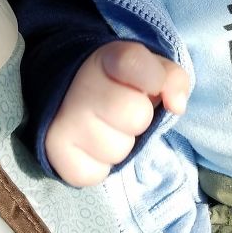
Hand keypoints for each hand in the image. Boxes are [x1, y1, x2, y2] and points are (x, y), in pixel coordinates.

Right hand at [45, 40, 188, 186]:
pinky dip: (100, 165)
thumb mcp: (150, 70)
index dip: (154, 78)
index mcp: (108, 58)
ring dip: (120, 143)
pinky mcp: (54, 152)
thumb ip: (172, 79)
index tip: (152, 85)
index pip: (134, 62)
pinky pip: (96, 174)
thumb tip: (177, 106)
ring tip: (106, 126)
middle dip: (139, 118)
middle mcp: (81, 87)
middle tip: (125, 110)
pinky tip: (91, 145)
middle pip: (135, 116)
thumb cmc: (120, 84)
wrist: (68, 94)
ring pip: (118, 150)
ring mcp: (64, 120)